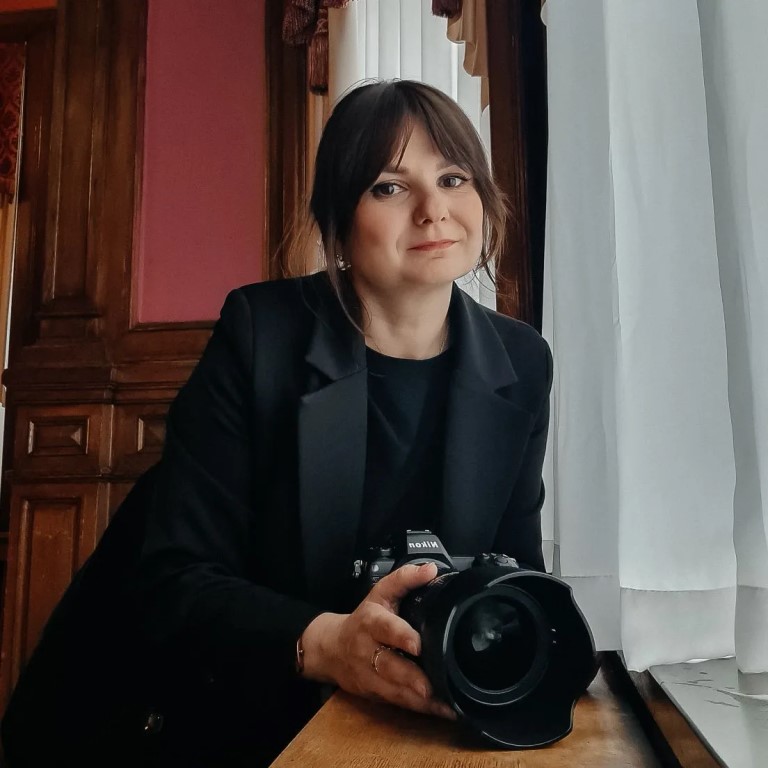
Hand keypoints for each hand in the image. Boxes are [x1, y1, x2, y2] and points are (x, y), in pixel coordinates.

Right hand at [300, 563, 455, 719]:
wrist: (330, 647)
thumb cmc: (363, 619)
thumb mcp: (380, 593)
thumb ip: (404, 579)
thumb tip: (431, 570)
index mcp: (371, 622)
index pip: (385, 628)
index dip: (400, 636)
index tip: (417, 644)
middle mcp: (368, 651)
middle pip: (389, 666)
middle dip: (410, 677)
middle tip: (430, 686)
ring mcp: (369, 676)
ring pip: (394, 690)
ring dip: (419, 700)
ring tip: (444, 705)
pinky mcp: (374, 693)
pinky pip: (398, 702)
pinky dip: (420, 709)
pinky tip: (442, 712)